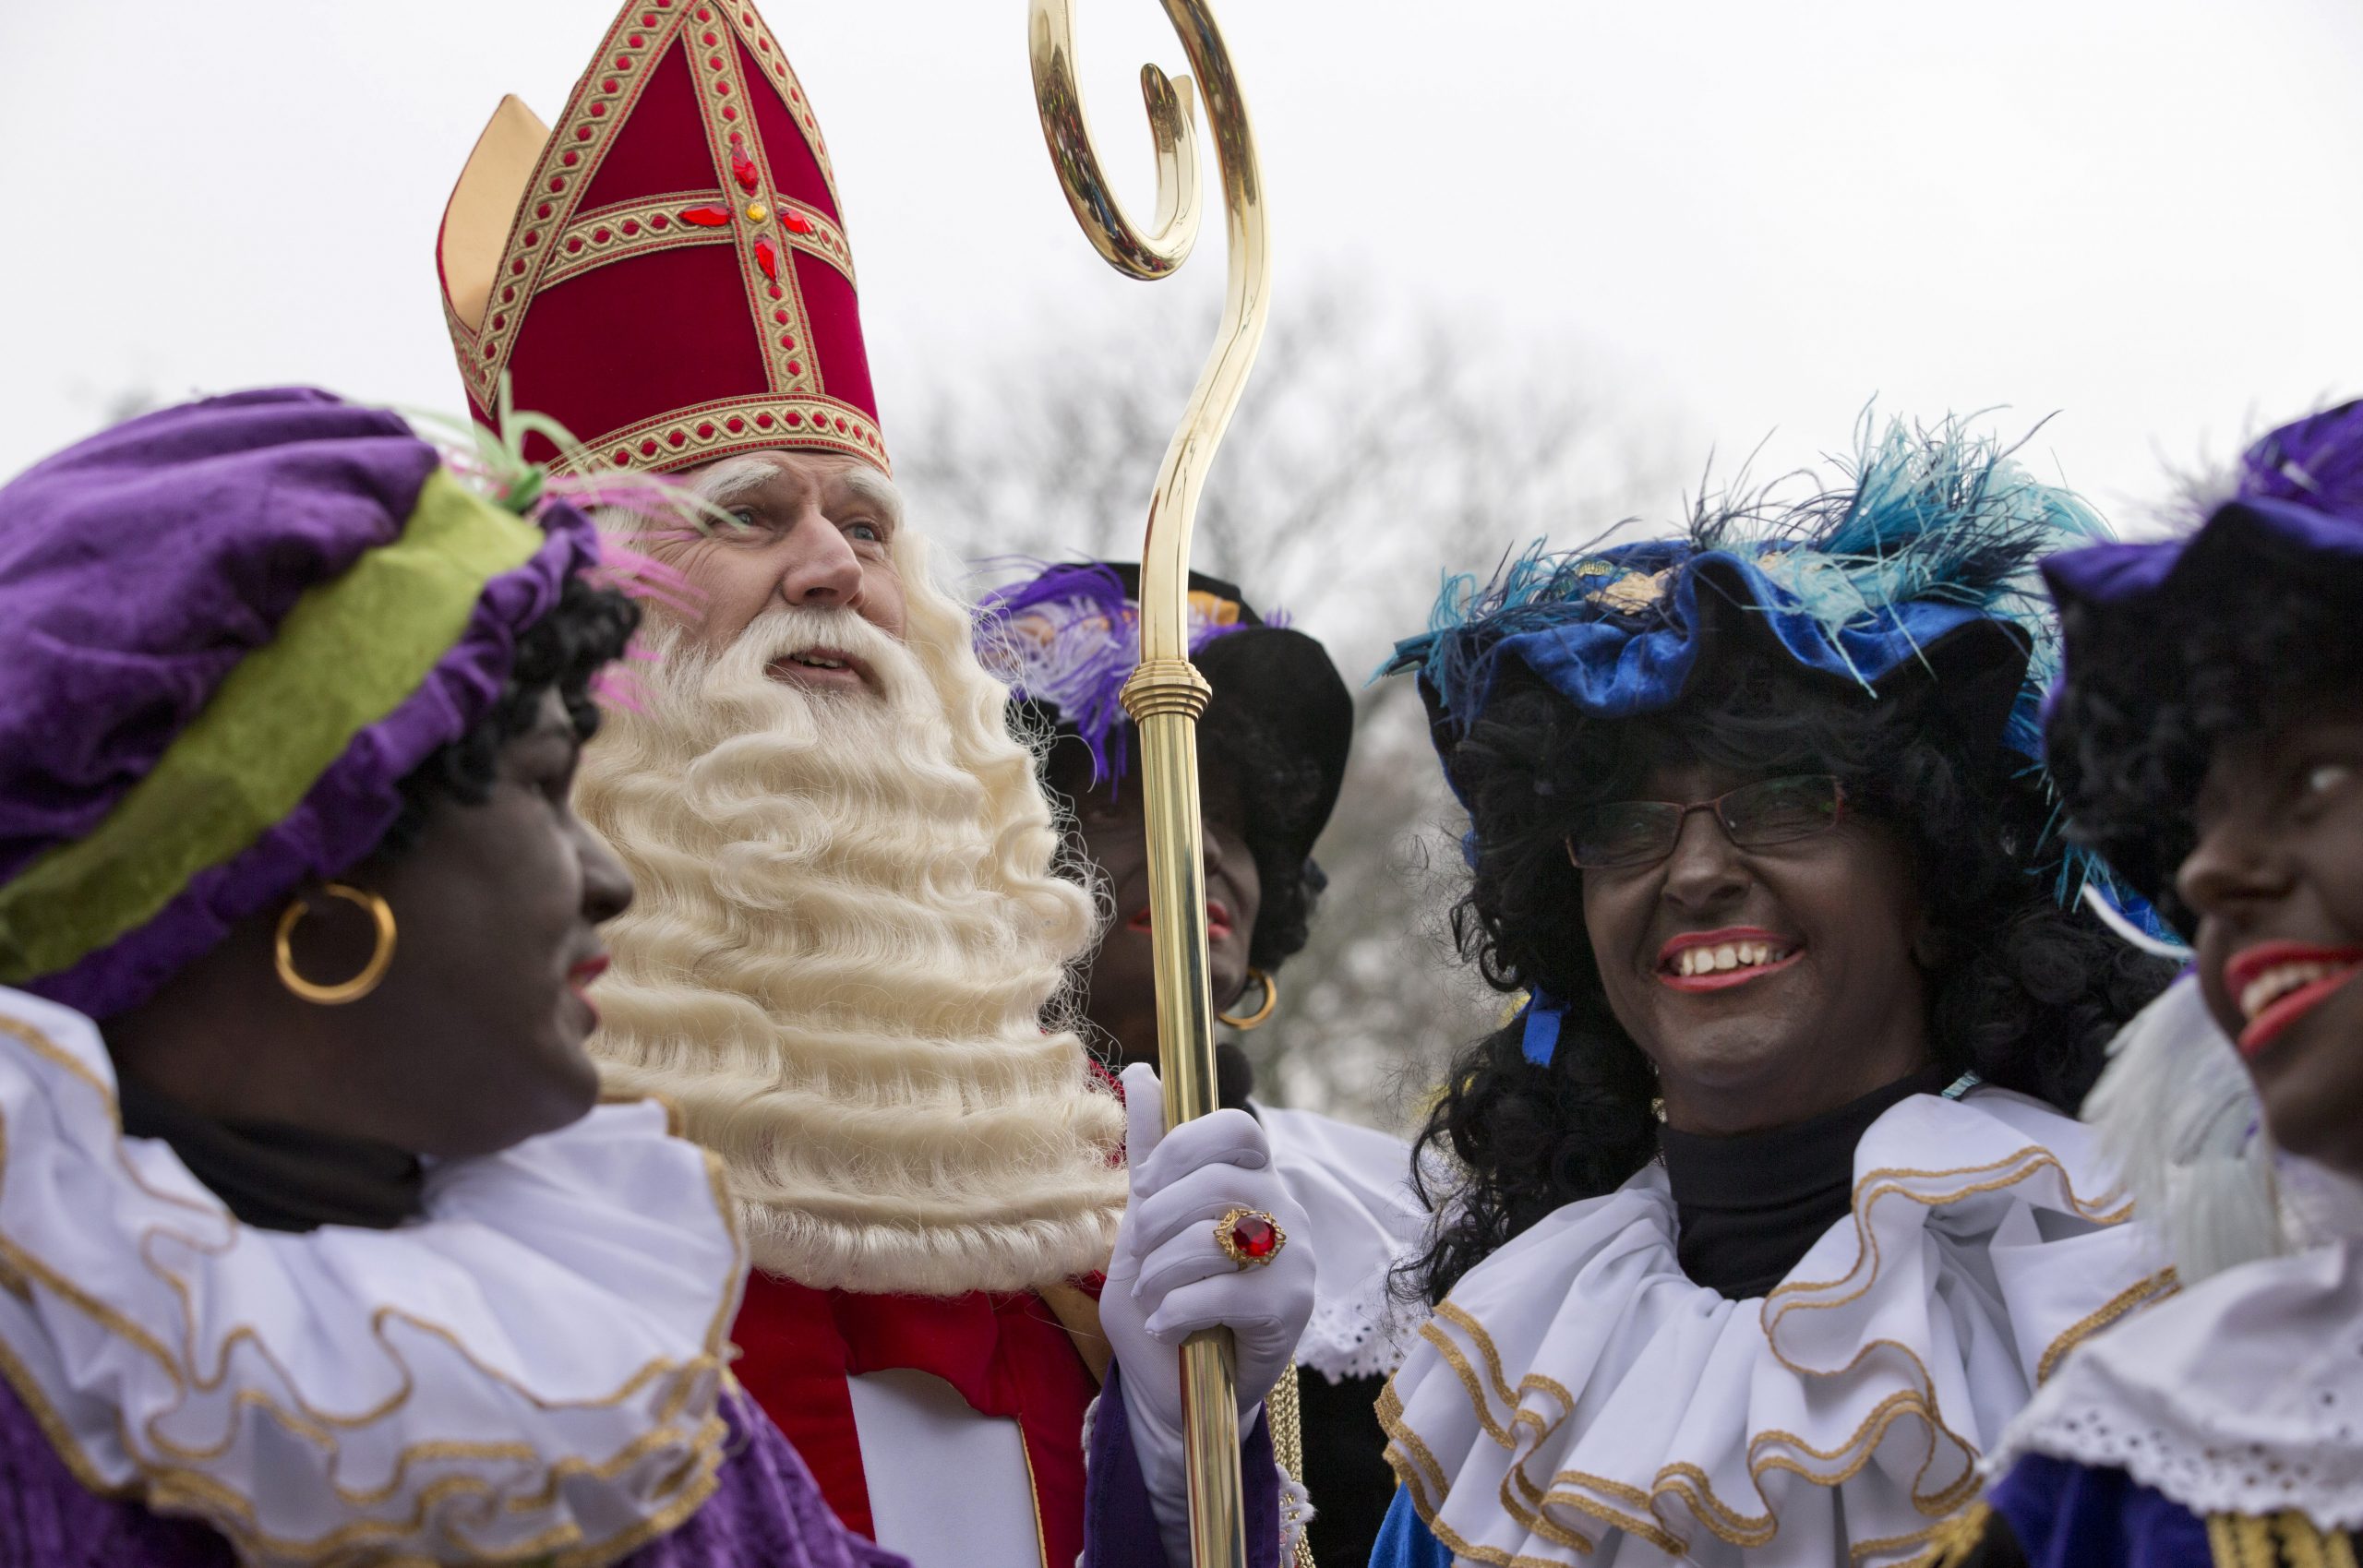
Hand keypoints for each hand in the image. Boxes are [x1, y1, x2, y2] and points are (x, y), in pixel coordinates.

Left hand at [1100, 1062, 1316, 1433]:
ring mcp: (1296, 1259)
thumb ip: (1151, 1150)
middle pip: (1221, 1180)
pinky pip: (1226, 1291)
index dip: (1183, 1148)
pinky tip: (1167, 1325)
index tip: (1146, 1187)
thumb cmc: (1164, 1300)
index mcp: (1253, 1179)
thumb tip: (1142, 1070)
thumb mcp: (1145, 1222)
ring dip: (1162, 1269)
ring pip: (1219, 1235)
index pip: (1236, 1128)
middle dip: (1159, 1217)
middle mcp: (1284, 1210)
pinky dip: (1178, 1309)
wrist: (1177, 1390)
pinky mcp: (1292, 1308)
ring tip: (1152, 1295)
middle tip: (1138, 1252)